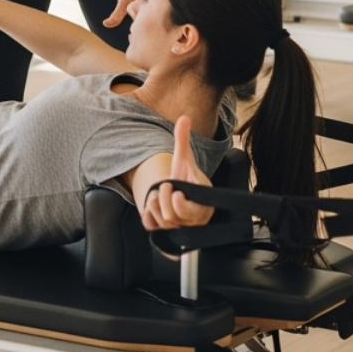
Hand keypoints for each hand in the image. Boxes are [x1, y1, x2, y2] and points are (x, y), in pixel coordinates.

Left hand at [140, 116, 214, 231]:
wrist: (181, 193)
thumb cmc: (185, 177)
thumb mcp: (183, 158)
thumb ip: (183, 139)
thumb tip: (184, 117)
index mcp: (203, 204)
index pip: (193, 212)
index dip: (180, 203)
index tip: (174, 190)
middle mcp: (194, 219)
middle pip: (174, 218)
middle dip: (164, 200)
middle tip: (165, 187)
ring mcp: (181, 228)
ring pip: (164, 223)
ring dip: (155, 205)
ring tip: (157, 194)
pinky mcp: (169, 234)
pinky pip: (155, 229)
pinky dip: (150, 217)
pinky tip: (152, 206)